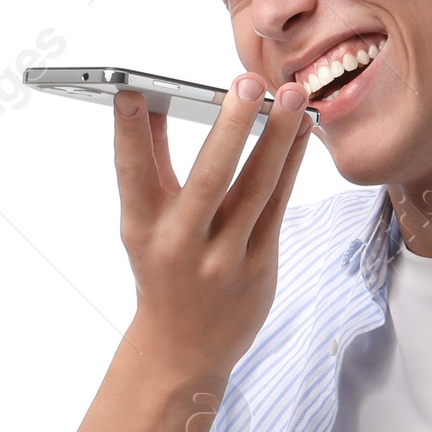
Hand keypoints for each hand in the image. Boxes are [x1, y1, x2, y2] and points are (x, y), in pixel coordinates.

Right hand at [114, 71, 312, 372]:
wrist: (183, 350)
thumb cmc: (162, 271)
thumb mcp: (142, 223)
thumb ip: (147, 161)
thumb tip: (146, 96)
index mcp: (141, 228)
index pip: (131, 173)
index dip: (128, 133)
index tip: (129, 89)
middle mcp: (180, 244)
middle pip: (208, 178)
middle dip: (230, 127)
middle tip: (248, 81)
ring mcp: (223, 259)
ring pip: (255, 189)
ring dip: (277, 138)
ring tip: (294, 96)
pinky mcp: (258, 268)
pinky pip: (278, 207)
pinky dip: (291, 164)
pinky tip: (302, 131)